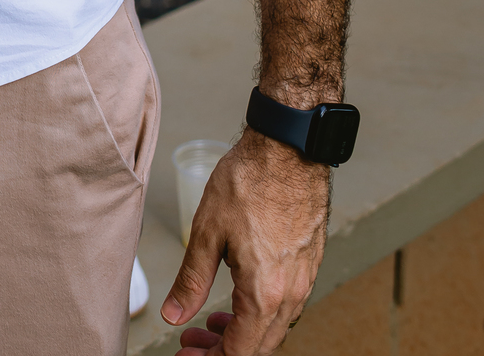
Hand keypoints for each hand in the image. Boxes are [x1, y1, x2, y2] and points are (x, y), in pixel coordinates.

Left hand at [162, 129, 327, 353]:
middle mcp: (292, 294)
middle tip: (192, 341)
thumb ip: (191, 280)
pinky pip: (287, 306)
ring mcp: (305, 280)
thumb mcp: (208, 231)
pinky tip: (241, 298)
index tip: (187, 353)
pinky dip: (262, 313)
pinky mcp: (309, 263)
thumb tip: (174, 316)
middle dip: (224, 350)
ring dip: (244, 333)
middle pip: (259, 347)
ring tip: (212, 320)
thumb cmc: (248, 181)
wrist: (289, 148)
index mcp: (265, 293)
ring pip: (274, 328)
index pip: (240, 352)